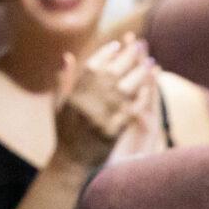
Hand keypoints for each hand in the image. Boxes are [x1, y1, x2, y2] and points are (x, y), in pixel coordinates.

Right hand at [51, 36, 157, 172]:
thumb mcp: (58, 104)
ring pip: (124, 90)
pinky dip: (140, 98)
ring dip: (139, 74)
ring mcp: (99, 118)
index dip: (105, 53)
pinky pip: (130, 110)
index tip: (116, 44)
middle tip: (139, 45)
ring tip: (149, 63)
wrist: (70, 163)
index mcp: (73, 95)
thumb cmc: (64, 132)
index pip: (91, 67)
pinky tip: (149, 88)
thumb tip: (66, 55)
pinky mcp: (112, 132)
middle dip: (127, 57)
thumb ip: (63, 79)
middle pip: (111, 74)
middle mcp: (85, 104)